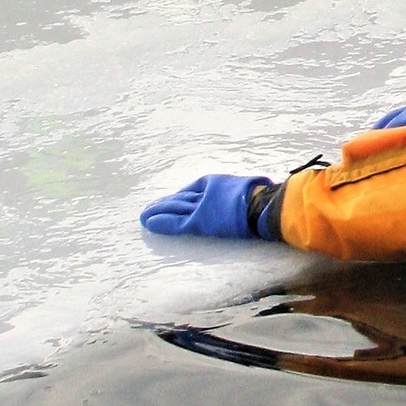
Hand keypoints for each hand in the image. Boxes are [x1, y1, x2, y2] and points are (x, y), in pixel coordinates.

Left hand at [140, 173, 269, 236]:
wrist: (260, 205)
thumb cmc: (259, 197)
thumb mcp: (247, 188)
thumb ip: (241, 193)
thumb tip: (253, 193)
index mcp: (214, 182)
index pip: (192, 190)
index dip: (179, 197)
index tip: (170, 201)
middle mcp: (204, 193)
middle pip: (180, 199)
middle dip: (165, 204)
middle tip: (150, 208)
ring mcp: (200, 207)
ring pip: (175, 209)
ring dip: (158, 212)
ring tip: (144, 216)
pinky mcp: (198, 221)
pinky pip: (176, 223)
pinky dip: (162, 223)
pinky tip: (149, 223)